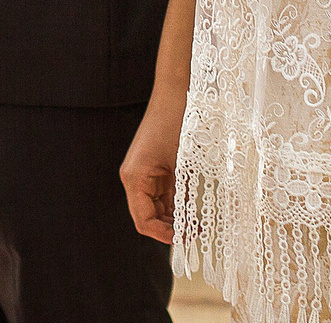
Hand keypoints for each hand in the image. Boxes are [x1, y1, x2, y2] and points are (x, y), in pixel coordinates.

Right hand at [119, 90, 185, 242]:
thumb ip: (180, 196)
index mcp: (135, 178)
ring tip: (196, 224)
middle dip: (170, 229)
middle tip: (194, 233)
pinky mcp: (155, 169)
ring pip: (157, 209)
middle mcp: (135, 178)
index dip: (163, 234)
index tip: (184, 238)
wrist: (176, 92)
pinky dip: (177, 205)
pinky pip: (163, 196)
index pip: (143, 220)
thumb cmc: (176, 123)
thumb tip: (188, 226)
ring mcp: (145, 174)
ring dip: (174, 219)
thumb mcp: (181, 164)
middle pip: (148, 217)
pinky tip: (193, 209)